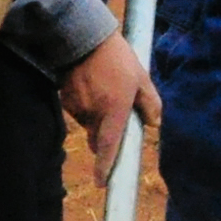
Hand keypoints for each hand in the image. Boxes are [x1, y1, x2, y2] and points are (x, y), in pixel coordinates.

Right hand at [55, 33, 155, 165]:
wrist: (83, 37)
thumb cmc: (117, 57)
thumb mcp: (141, 77)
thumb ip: (150, 103)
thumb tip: (155, 124)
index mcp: (114, 110)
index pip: (109, 146)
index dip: (105, 167)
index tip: (102, 183)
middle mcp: (93, 113)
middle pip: (98, 138)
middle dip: (106, 135)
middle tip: (115, 111)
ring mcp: (77, 107)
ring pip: (88, 124)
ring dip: (96, 116)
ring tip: (104, 89)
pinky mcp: (65, 100)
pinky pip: (78, 111)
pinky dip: (85, 106)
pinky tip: (91, 86)